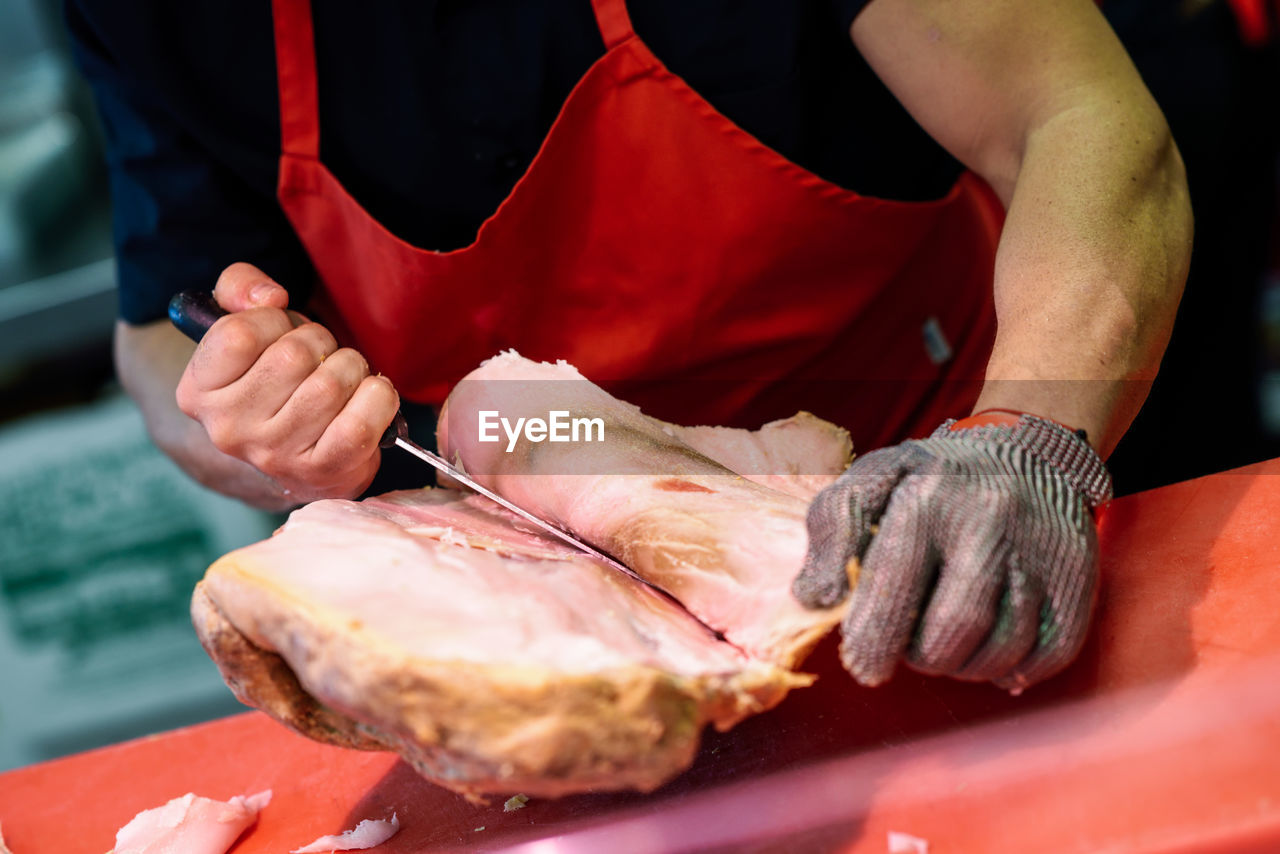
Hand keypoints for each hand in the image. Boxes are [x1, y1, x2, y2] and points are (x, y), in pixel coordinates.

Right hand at [174, 263, 398, 502]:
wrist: (302, 455)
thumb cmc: (277, 379)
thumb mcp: (246, 323)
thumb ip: (240, 288)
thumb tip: (269, 297)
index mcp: (199, 391)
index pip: (239, 333)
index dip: (274, 321)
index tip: (281, 333)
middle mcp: (228, 429)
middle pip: (293, 355)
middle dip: (320, 342)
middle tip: (319, 358)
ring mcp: (274, 454)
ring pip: (331, 384)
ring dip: (351, 368)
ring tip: (342, 379)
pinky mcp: (321, 472)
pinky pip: (360, 424)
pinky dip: (377, 399)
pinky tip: (369, 397)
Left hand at [792, 413, 1111, 692]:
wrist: (1029, 450)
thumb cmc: (934, 477)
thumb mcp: (872, 479)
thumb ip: (832, 529)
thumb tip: (812, 597)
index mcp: (926, 499)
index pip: (894, 587)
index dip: (873, 640)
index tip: (863, 666)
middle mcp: (988, 524)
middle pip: (949, 633)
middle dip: (920, 658)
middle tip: (909, 650)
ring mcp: (1039, 552)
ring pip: (998, 651)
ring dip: (963, 667)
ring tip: (945, 646)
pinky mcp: (1078, 578)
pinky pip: (1049, 655)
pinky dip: (1015, 671)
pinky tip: (991, 655)